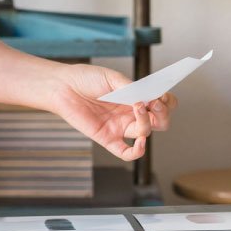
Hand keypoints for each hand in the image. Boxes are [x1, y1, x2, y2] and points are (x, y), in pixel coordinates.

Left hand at [48, 63, 175, 161]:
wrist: (62, 86)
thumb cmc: (85, 79)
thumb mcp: (112, 78)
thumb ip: (132, 89)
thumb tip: (151, 99)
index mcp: (134, 98)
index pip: (161, 106)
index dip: (168, 103)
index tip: (162, 94)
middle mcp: (130, 114)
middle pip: (159, 122)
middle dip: (163, 114)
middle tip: (155, 103)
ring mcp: (119, 127)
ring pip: (145, 133)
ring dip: (146, 122)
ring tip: (137, 107)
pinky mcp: (107, 138)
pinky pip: (126, 153)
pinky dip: (137, 151)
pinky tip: (140, 142)